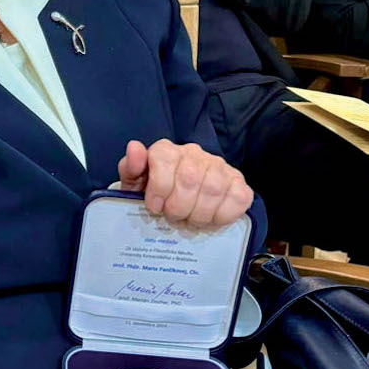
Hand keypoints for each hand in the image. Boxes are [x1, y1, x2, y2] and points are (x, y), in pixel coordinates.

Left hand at [118, 139, 253, 228]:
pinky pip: (238, 197)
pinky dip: (223, 215)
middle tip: (173, 217)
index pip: (165, 157)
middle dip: (178, 206)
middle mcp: (194, 153)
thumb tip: (134, 147)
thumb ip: (131, 167)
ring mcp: (219, 166)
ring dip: (199, 213)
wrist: (176, 205)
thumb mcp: (135, 185)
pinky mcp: (237, 182)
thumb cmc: (154, 195)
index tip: (155, 207)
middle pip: (189, 177)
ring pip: (213, 189)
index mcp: (167, 150)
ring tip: (190, 220)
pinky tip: (211, 219)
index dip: (159, 186)